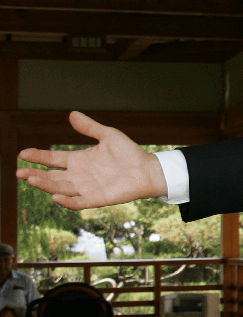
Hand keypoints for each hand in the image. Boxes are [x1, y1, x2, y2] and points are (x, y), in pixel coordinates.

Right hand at [15, 111, 168, 209]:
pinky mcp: (97, 198)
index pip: (53, 159)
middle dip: (35, 174)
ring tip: (31, 179)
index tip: (22, 153)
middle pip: (52, 176)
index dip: (38, 156)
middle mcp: (79, 175)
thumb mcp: (107, 135)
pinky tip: (55, 196)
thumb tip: (71, 113)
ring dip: (45, 185)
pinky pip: (78, 202)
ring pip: (60, 188)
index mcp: (79, 160)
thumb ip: (89, 127)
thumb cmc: (129, 153)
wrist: (148, 169)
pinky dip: (67, 201)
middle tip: (20, 172)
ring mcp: (86, 188)